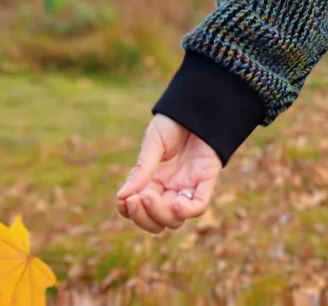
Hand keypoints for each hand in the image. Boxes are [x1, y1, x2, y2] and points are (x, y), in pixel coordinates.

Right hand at [115, 114, 221, 233]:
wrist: (198, 105)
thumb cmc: (173, 122)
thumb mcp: (153, 143)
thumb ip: (141, 169)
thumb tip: (122, 197)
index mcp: (153, 182)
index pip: (139, 211)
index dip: (130, 213)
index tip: (124, 201)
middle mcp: (169, 189)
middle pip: (156, 221)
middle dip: (143, 217)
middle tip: (137, 199)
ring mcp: (187, 187)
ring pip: (174, 220)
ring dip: (160, 215)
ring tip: (150, 197)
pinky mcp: (205, 181)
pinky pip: (199, 206)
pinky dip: (187, 211)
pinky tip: (176, 204)